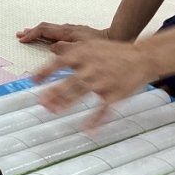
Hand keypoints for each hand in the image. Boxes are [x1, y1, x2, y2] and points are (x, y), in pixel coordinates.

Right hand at [17, 21, 110, 55]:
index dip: (31, 34)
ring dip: (39, 33)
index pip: (44, 30)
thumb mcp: (83, 50)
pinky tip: (49, 40)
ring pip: (51, 29)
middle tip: (21, 35)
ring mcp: (73, 31)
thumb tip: (52, 48)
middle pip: (45, 28)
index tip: (22, 40)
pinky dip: (48, 35)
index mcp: (67, 32)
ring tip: (30, 35)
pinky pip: (57, 32)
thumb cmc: (103, 45)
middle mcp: (69, 29)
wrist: (118, 37)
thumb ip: (66, 49)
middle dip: (32, 31)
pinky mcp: (77, 34)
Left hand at [33, 40, 159, 127]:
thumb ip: (71, 49)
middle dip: (54, 92)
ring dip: (66, 102)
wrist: (141, 57)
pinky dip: (96, 120)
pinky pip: (104, 109)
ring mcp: (103, 83)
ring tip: (53, 110)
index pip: (59, 62)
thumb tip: (53, 48)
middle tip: (41, 101)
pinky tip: (87, 130)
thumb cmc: (113, 52)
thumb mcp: (90, 45)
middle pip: (69, 81)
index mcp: (83, 55)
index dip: (45, 71)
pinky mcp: (115, 95)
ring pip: (82, 94)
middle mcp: (91, 69)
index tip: (33, 80)